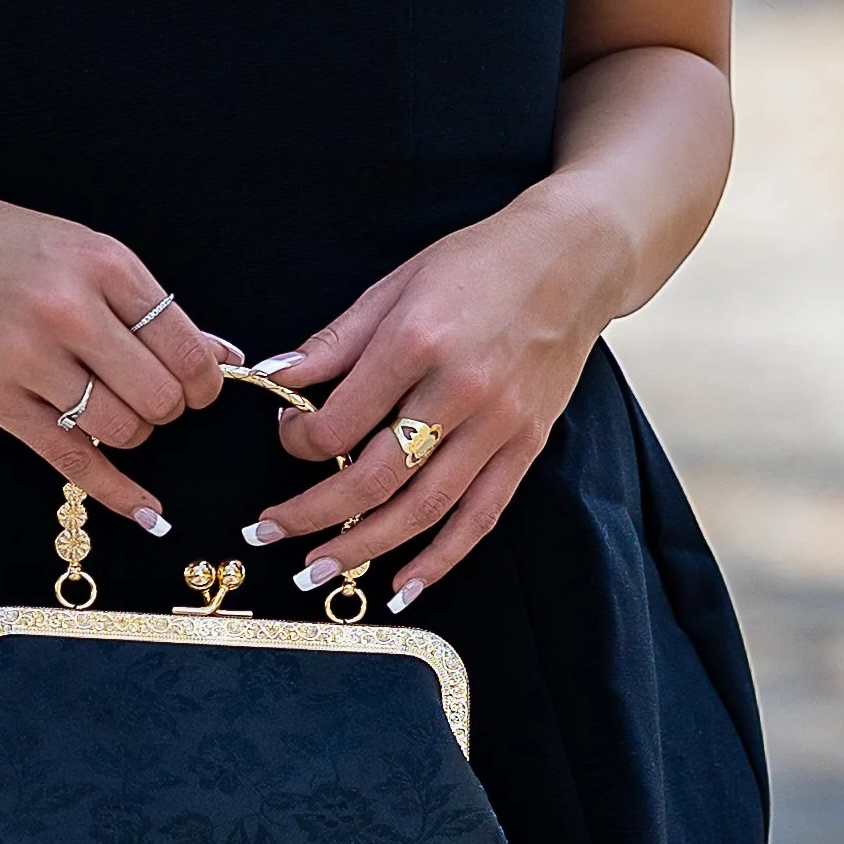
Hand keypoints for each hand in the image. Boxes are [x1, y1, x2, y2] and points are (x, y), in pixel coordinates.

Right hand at [0, 172, 232, 527]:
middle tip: (155, 399)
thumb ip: (149, 305)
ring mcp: (27, 357)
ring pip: (121, 429)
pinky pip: (71, 458)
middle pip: (158, 395)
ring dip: (133, 433)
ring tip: (115, 411)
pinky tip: (145, 512)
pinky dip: (116, 491)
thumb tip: (224, 356)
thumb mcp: (83, 250)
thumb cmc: (2, 243)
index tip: (200, 387)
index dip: (205, 379)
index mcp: (102, 262)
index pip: (185, 344)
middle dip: (169, 409)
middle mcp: (68, 309)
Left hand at [235, 188, 622, 607]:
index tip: (288, 438)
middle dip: (313, 515)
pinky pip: (481, 515)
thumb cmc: (480, 263)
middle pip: (375, 478)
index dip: (300, 442)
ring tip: (318, 573)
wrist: (573, 257)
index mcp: (416, 343)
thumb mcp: (395, 284)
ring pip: (424, 508)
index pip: (340, 422)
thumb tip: (275, 377)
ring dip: (365, 548)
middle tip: (270, 533)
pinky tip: (405, 585)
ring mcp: (498, 424)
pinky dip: (442, 558)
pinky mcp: (527, 445)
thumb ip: (335, 340)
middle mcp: (458, 391)